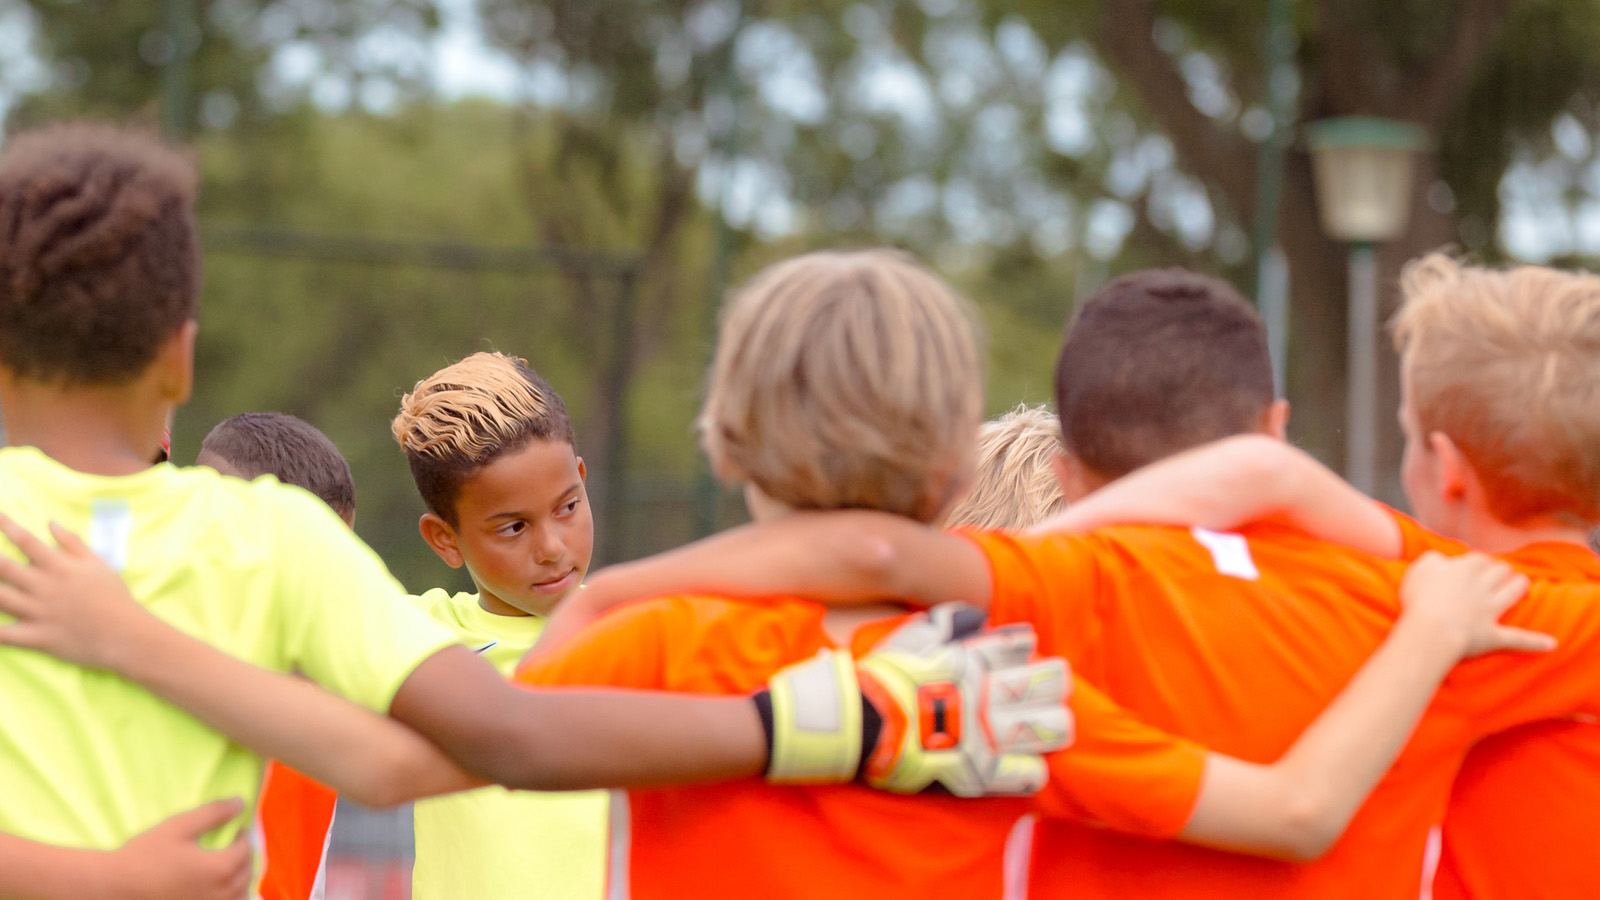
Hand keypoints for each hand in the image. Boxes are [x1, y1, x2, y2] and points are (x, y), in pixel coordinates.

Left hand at [0, 513, 157, 670]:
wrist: (126, 634)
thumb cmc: (114, 597)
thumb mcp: (98, 564)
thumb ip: (72, 543)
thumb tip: (50, 523)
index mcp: (60, 567)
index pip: (26, 541)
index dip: (7, 527)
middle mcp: (45, 587)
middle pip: (4, 568)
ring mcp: (39, 612)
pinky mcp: (37, 637)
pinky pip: (5, 634)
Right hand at [105, 798, 252, 899]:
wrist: (114, 889)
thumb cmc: (145, 856)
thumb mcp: (179, 827)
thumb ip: (213, 813)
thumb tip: (240, 802)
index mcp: (219, 868)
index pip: (245, 850)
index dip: (244, 838)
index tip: (239, 831)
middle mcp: (220, 893)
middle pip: (246, 873)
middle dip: (245, 857)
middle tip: (237, 847)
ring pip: (240, 894)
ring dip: (241, 880)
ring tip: (231, 869)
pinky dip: (230, 897)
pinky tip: (218, 890)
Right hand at [763, 603, 1071, 796]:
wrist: (857, 723)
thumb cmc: (883, 677)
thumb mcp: (912, 637)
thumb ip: (948, 623)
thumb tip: (976, 618)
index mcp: (970, 660)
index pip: (1015, 648)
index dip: (1026, 648)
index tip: (1030, 649)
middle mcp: (984, 695)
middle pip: (1041, 685)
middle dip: (1055, 683)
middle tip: (1059, 685)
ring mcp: (984, 734)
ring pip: (1042, 729)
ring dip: (1055, 725)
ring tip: (1060, 725)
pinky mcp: (977, 772)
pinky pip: (1021, 774)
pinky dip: (1032, 771)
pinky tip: (1036, 766)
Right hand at [1399, 551, 1549, 659]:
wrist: (1430, 630)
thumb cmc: (1419, 598)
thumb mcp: (1420, 569)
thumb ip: (1433, 560)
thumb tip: (1442, 560)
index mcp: (1464, 570)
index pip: (1479, 558)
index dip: (1479, 561)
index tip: (1474, 566)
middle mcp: (1482, 587)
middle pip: (1500, 570)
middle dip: (1502, 570)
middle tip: (1498, 573)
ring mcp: (1490, 611)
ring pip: (1514, 592)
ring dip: (1519, 587)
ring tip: (1522, 586)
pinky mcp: (1494, 635)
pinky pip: (1518, 639)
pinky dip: (1534, 642)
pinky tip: (1551, 644)